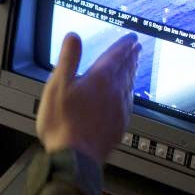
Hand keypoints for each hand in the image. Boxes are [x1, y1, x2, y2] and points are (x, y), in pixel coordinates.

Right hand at [36, 32, 140, 163]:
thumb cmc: (62, 123)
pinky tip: (126, 96)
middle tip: (136, 48)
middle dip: (130, 57)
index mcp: (100, 79)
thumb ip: (68, 59)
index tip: (131, 38)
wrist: (75, 158)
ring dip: (131, 74)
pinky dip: (129, 94)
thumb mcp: (57, 86)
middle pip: (126, 70)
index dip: (123, 45)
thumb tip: (74, 37)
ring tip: (133, 67)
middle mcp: (114, 92)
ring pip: (129, 86)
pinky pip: (128, 104)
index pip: (116, 56)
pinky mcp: (119, 126)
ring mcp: (119, 110)